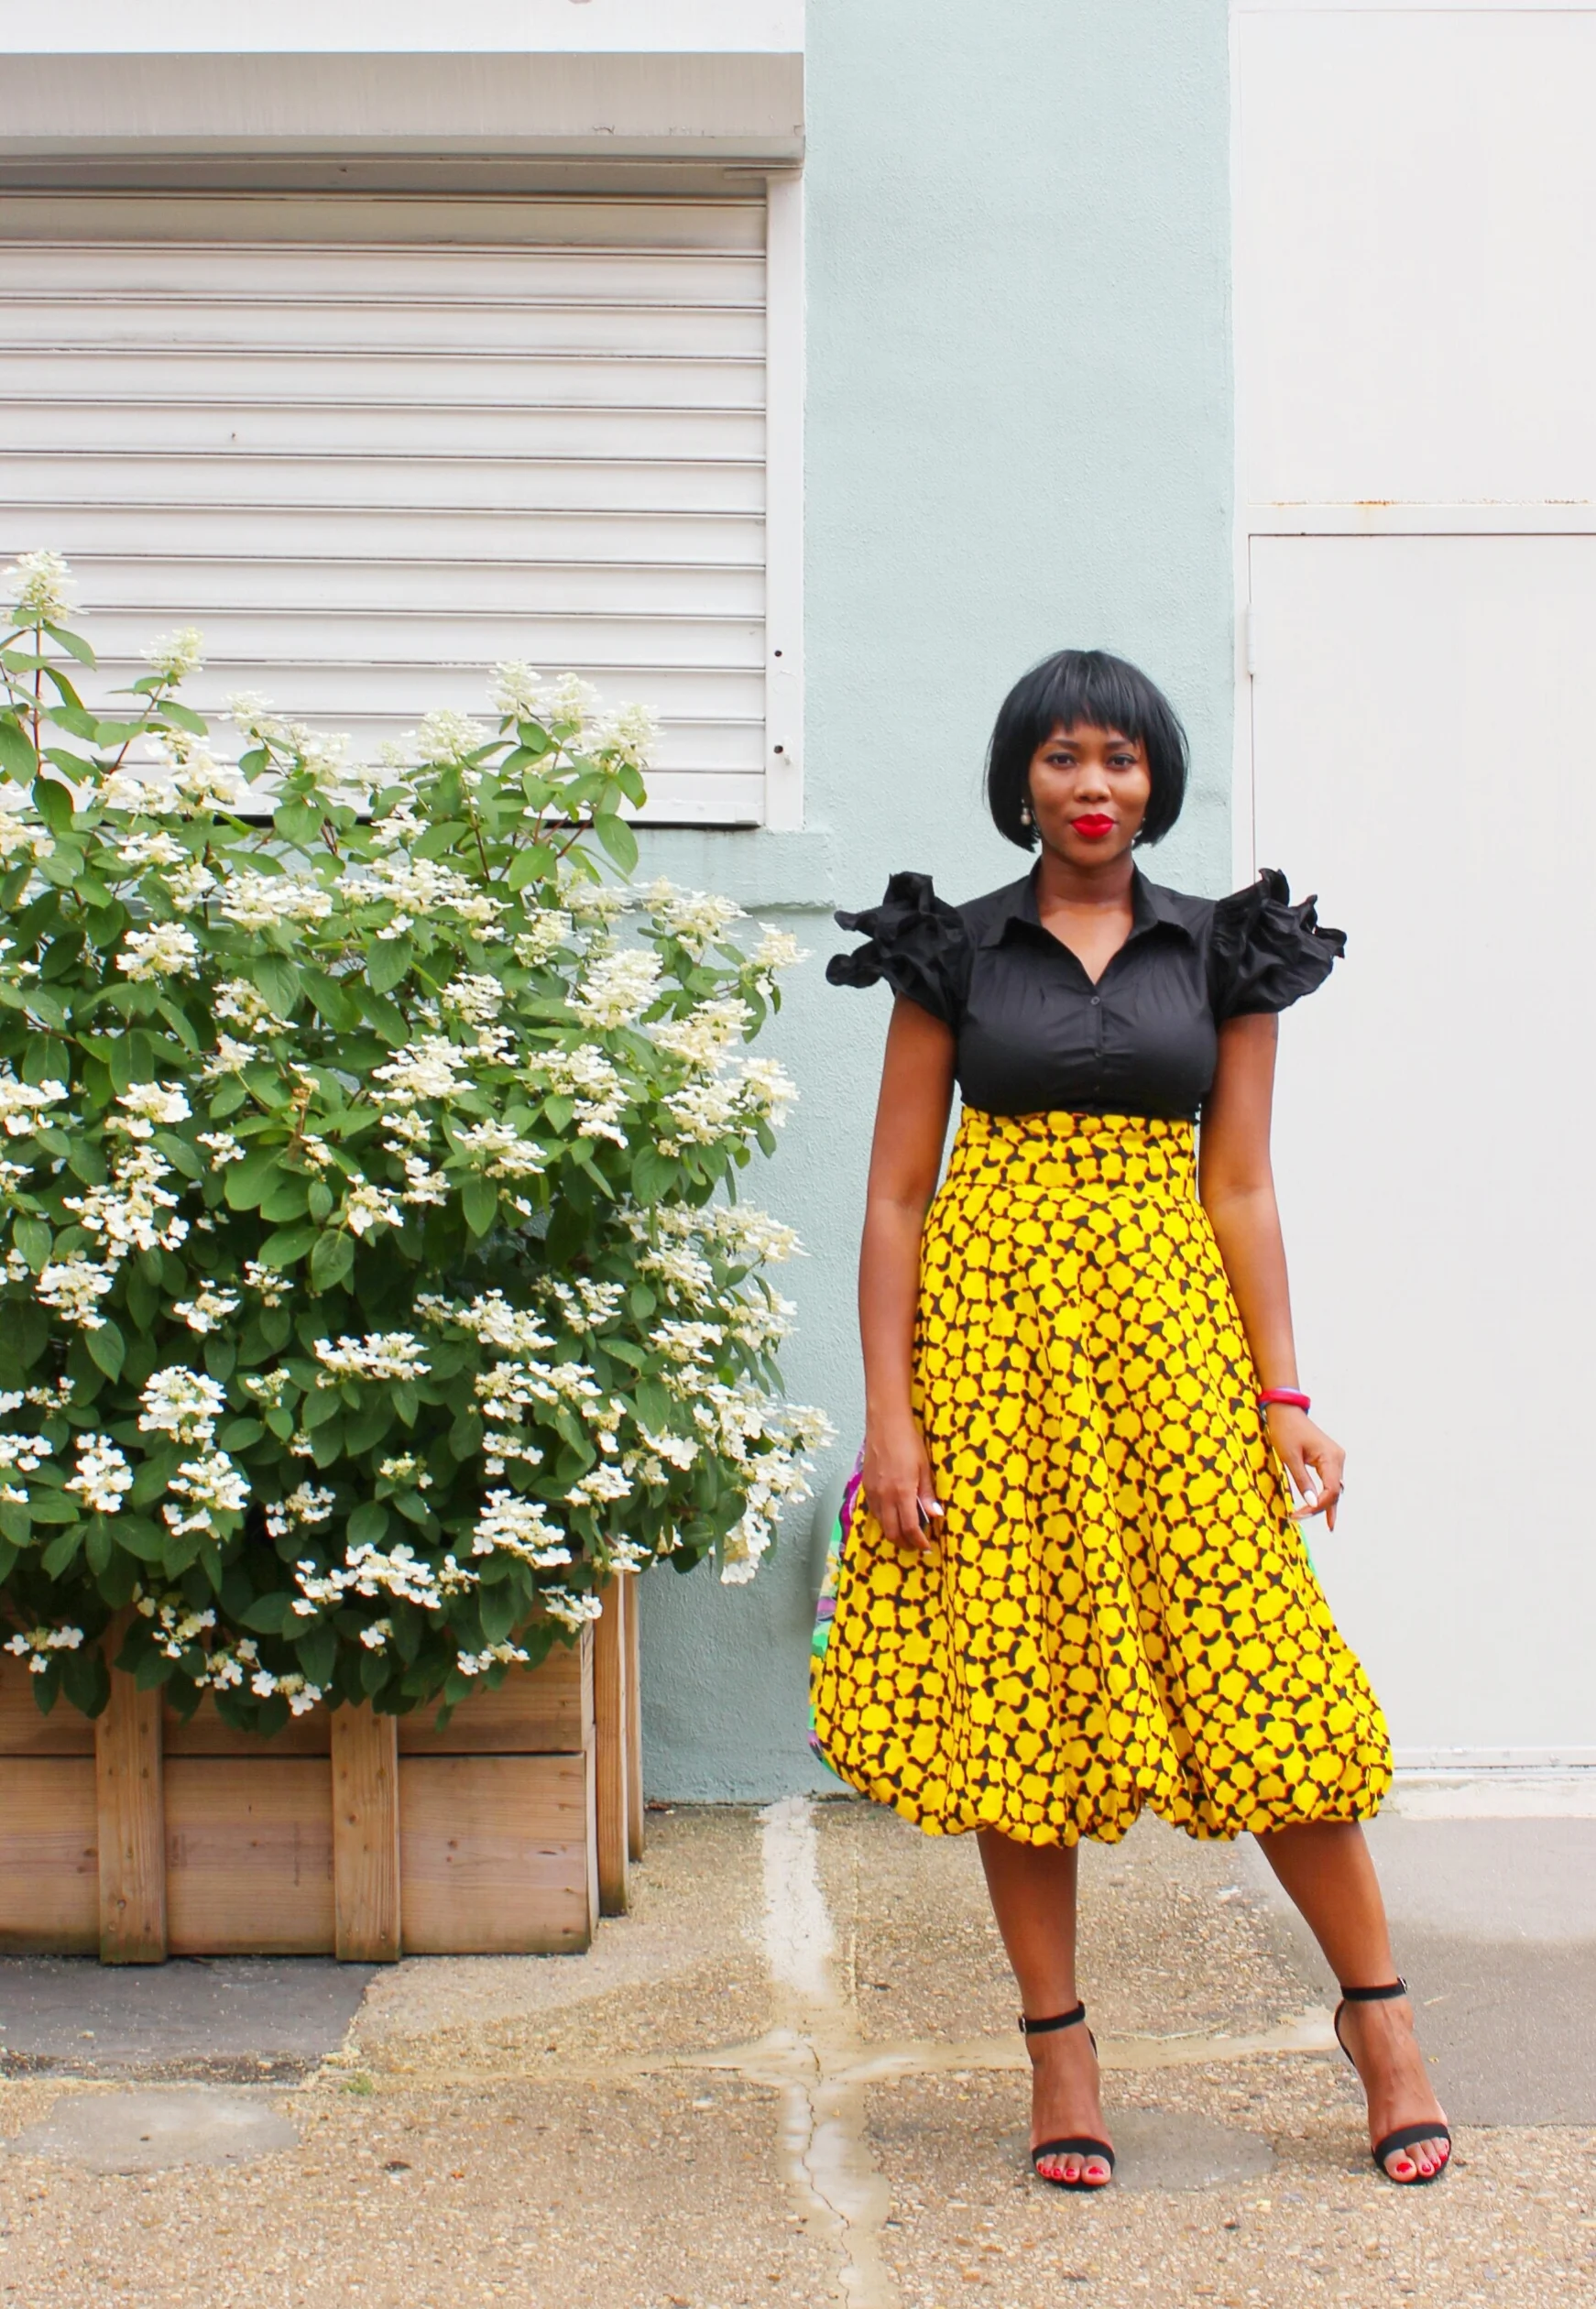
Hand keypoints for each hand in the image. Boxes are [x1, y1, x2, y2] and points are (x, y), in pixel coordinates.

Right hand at [860, 1412, 942, 1552]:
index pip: (910, 1527)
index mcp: (902, 1492)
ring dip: (894, 1533)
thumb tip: (935, 1515)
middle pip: (892, 1532)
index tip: (926, 1546)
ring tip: (906, 1533)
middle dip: (905, 1543)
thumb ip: (927, 1494)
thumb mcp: (924, 1467)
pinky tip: (893, 1516)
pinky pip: (874, 1511)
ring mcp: (873, 1492)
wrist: (885, 1424)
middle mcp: (885, 1496)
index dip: (918, 1541)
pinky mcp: (866, 1486)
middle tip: (916, 1545)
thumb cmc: (908, 1442)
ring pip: (881, 1524)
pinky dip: (884, 1520)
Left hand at [1265, 1403, 1344, 1530]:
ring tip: (1318, 1523)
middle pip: (1334, 1492)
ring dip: (1323, 1504)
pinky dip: (1326, 1497)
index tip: (1299, 1514)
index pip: (1331, 1490)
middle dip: (1318, 1508)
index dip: (1317, 1506)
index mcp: (1331, 1457)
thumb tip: (1311, 1503)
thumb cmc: (1286, 1430)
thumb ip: (1302, 1480)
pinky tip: (1327, 1514)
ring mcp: (1335, 1459)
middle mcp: (1338, 1459)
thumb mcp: (1290, 1457)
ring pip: (1333, 1489)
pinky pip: (1330, 1482)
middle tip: (1299, 1519)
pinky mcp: (1329, 1460)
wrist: (1286, 1411)